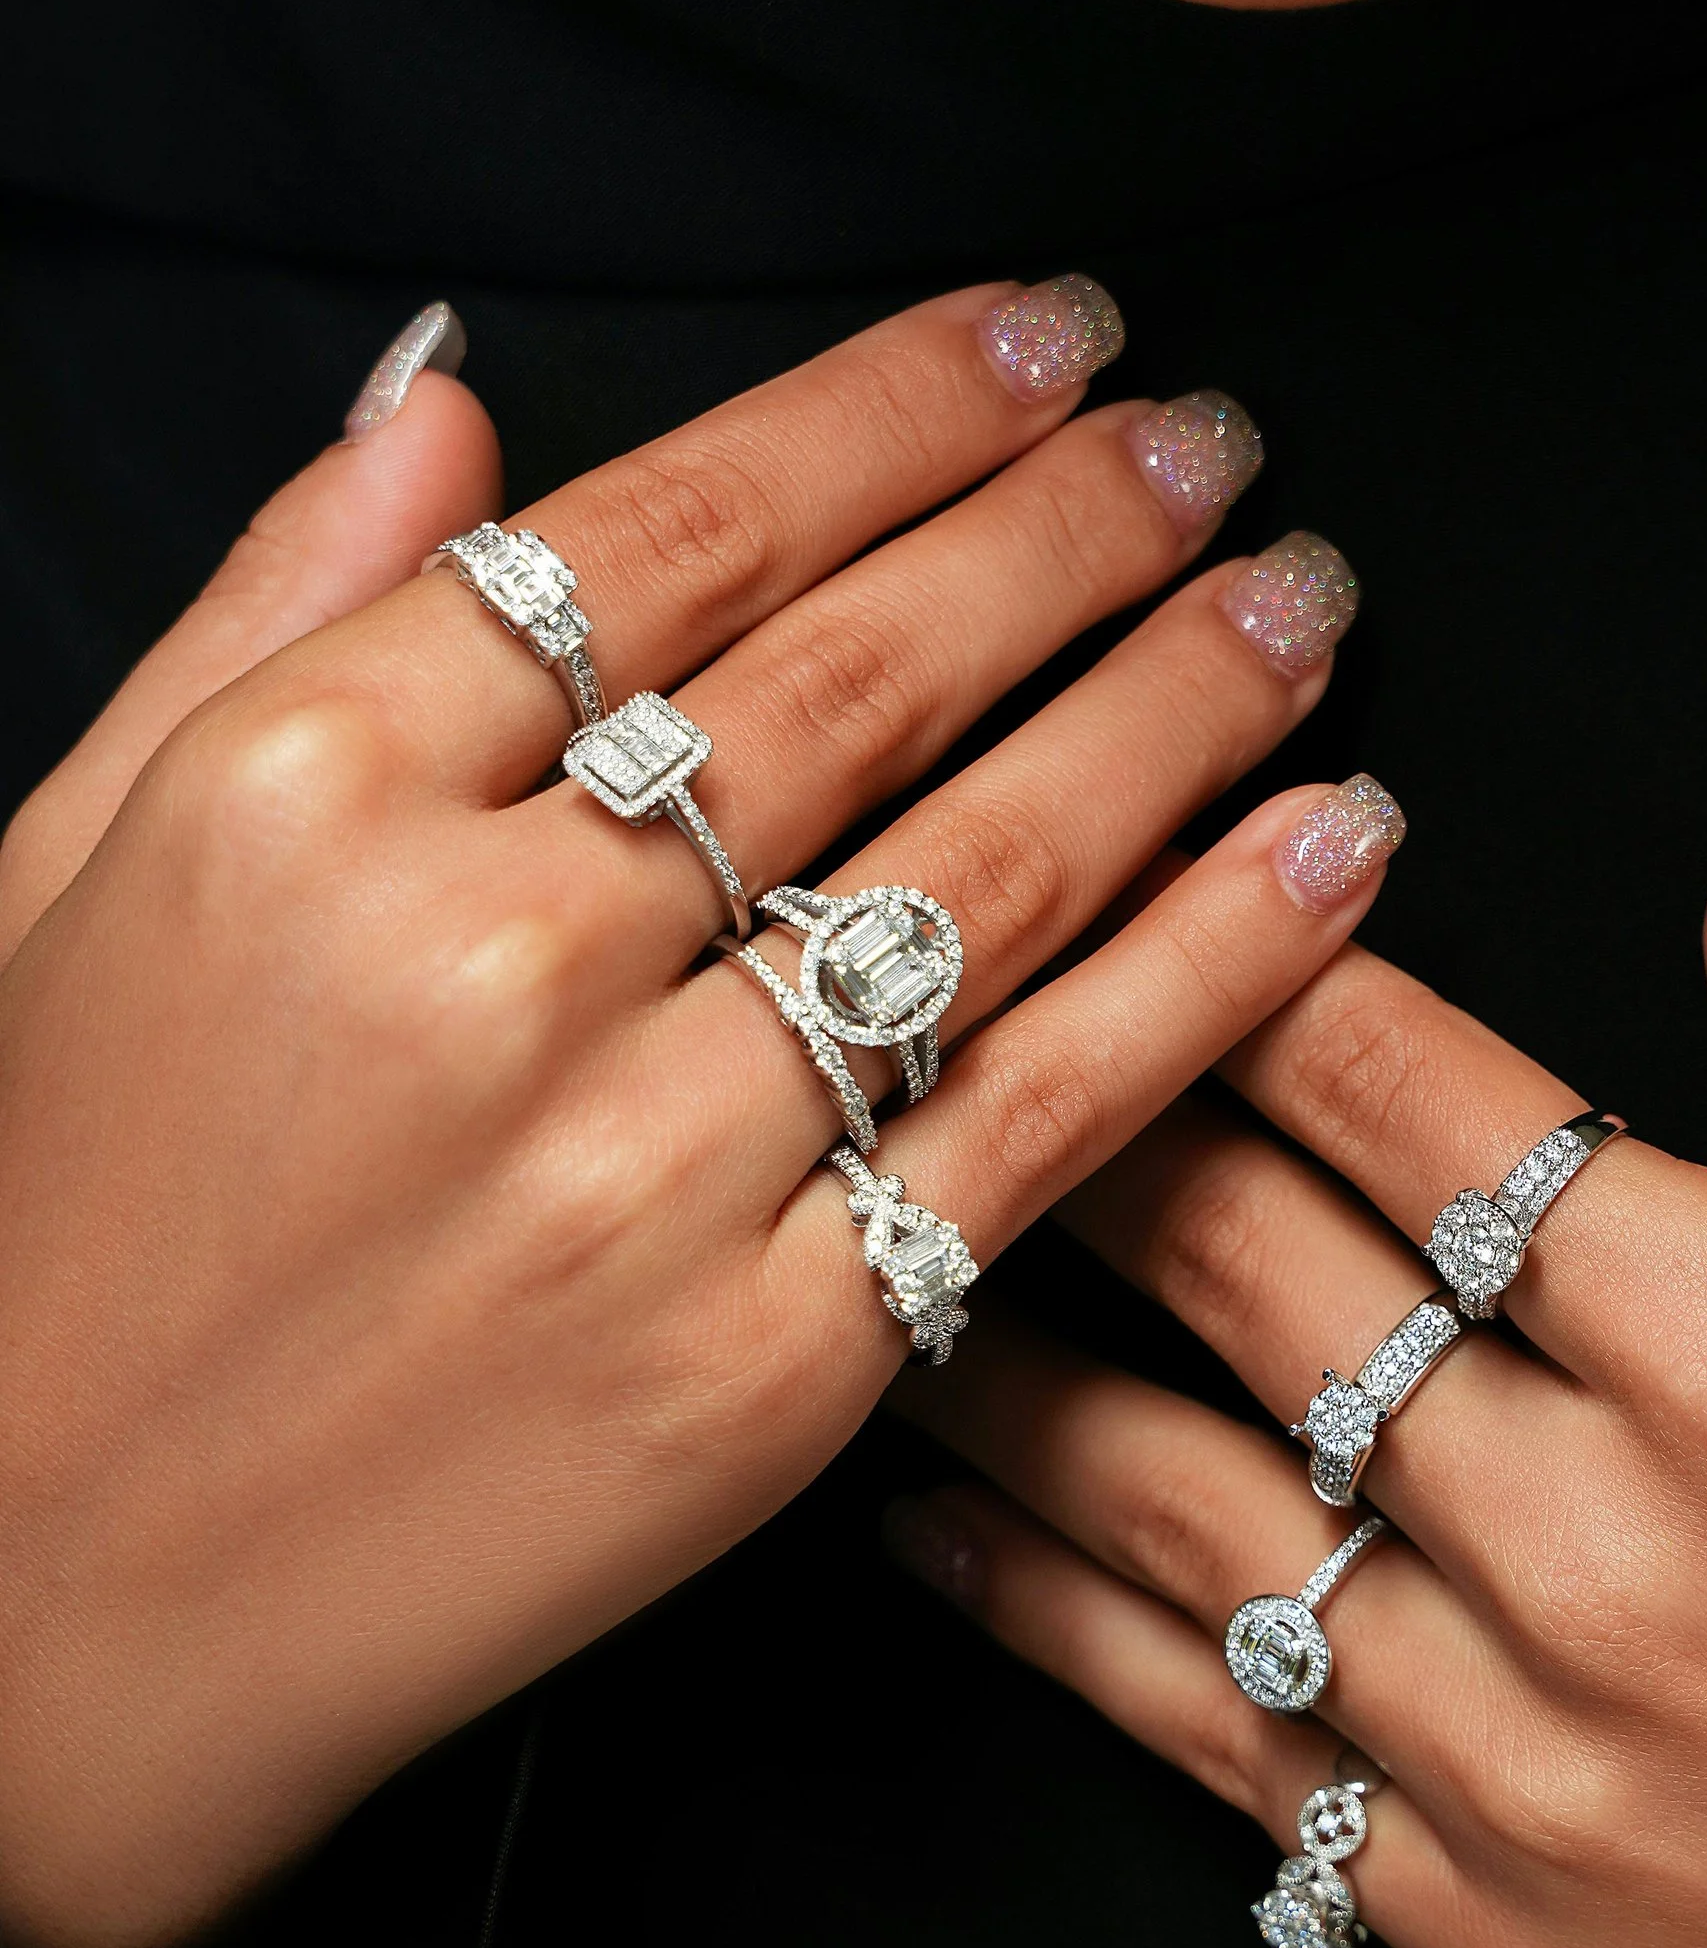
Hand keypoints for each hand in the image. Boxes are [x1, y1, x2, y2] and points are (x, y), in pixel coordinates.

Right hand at [0, 281, 1398, 1947]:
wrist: (43, 1615)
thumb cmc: (56, 1206)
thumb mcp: (85, 847)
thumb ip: (285, 595)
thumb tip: (465, 389)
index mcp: (309, 788)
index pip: (678, 527)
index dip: (902, 407)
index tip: (1051, 332)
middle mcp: (487, 956)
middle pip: (865, 674)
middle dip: (1079, 524)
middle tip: (1217, 437)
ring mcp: (640, 1171)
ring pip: (987, 872)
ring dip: (1183, 706)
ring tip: (1300, 601)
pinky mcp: (764, 1364)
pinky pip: (1039, 1120)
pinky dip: (1214, 967)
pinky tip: (1336, 844)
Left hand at [890, 738, 1706, 1947]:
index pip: (1415, 1094)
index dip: (1256, 955)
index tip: (1144, 858)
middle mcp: (1598, 1544)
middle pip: (1255, 1265)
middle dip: (1087, 1104)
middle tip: (928, 1002)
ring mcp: (1519, 1754)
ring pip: (1170, 1493)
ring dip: (997, 1344)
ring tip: (849, 1224)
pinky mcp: (1484, 1930)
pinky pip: (1208, 1740)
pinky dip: (1052, 1622)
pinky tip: (934, 1530)